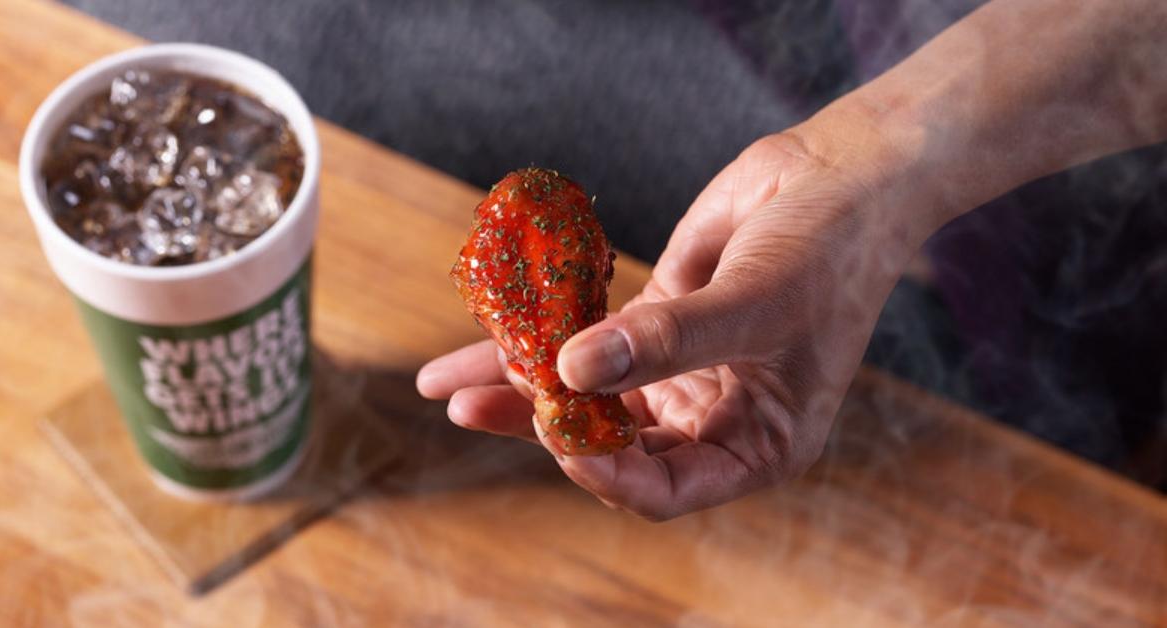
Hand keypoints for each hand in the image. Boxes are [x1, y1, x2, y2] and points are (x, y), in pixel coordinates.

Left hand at [418, 117, 931, 519]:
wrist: (839, 177)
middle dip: (543, 429)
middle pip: (613, 446)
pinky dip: (535, 338)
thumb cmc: (828, 252)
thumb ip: (668, 338)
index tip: (558, 434)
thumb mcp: (759, 301)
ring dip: (521, 390)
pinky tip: (480, 341)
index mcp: (757, 445)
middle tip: (472, 406)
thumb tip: (572, 368)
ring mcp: (675, 373)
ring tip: (446, 388)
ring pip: (588, 397)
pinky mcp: (649, 324)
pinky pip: (583, 341)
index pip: (669, 486)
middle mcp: (711, 419)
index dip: (609, 472)